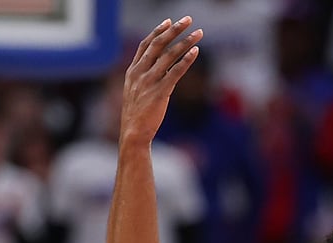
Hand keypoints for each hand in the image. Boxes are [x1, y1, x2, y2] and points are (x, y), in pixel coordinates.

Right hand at [120, 17, 203, 146]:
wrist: (132, 133)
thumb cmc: (136, 115)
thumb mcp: (134, 92)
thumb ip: (142, 78)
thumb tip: (155, 70)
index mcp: (132, 71)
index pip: (145, 45)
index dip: (158, 31)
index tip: (169, 21)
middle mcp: (140, 72)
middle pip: (159, 44)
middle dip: (175, 30)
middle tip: (188, 19)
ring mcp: (149, 81)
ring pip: (169, 55)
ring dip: (186, 42)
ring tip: (199, 33)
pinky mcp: (160, 92)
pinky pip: (175, 72)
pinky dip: (186, 60)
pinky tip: (195, 51)